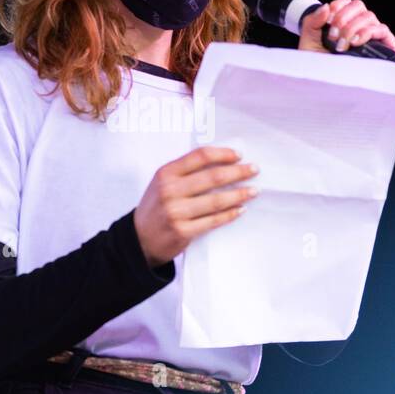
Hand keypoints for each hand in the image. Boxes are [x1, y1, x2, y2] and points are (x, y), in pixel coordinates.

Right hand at [133, 145, 258, 267]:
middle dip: (238, 172)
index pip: (199, 156)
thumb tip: (222, 161)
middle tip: (255, 170)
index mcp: (166, 173)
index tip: (239, 155)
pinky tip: (241, 209)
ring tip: (254, 191)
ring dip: (239, 194)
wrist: (139, 239)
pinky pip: (213, 221)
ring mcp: (176, 212)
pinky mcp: (183, 231)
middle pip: (212, 177)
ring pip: (216, 200)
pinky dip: (230, 214)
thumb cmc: (157, 207)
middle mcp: (169, 190)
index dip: (222, 154)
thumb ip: (186, 171)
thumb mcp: (163, 183)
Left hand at [298, 0, 394, 55]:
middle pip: (359, 6)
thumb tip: (326, 7)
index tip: (327, 22)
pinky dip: (369, 33)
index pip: (346, 2)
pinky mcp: (382, 45)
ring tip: (342, 45)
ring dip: (353, 28)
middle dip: (343, 19)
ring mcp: (370, 34)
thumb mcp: (308, 40)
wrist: (323, 81)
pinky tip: (357, 42)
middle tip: (333, 36)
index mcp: (343, 20)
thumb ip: (312, 21)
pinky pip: (383, 30)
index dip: (337, 8)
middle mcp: (358, 25)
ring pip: (369, 17)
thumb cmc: (317, 61)